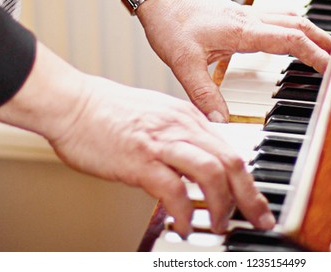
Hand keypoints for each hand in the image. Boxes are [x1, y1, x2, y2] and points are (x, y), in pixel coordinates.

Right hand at [0, 42, 274, 237]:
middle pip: (233, 162)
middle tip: (259, 219)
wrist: (71, 103)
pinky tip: (182, 226)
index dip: (249, 179)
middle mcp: (182, 127)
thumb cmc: (105, 112)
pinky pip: (175, 190)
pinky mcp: (141, 160)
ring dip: (222, 205)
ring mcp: (163, 143)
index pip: (232, 149)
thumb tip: (194, 164)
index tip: (255, 201)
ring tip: (219, 226)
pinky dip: (183, 213)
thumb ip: (179, 137)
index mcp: (188, 117)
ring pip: (213, 173)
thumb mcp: (155, 116)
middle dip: (251, 196)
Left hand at [137, 0, 330, 121]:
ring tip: (326, 51)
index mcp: (243, 32)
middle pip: (299, 26)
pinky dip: (292, 29)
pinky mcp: (238, 15)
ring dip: (311, 34)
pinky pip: (276, 19)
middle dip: (324, 43)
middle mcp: (250, 20)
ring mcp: (246, 15)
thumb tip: (222, 122)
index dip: (316, 55)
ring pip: (290, 19)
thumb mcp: (184, 63)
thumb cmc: (169, 22)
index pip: (291, 41)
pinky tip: (290, 40)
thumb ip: (204, 94)